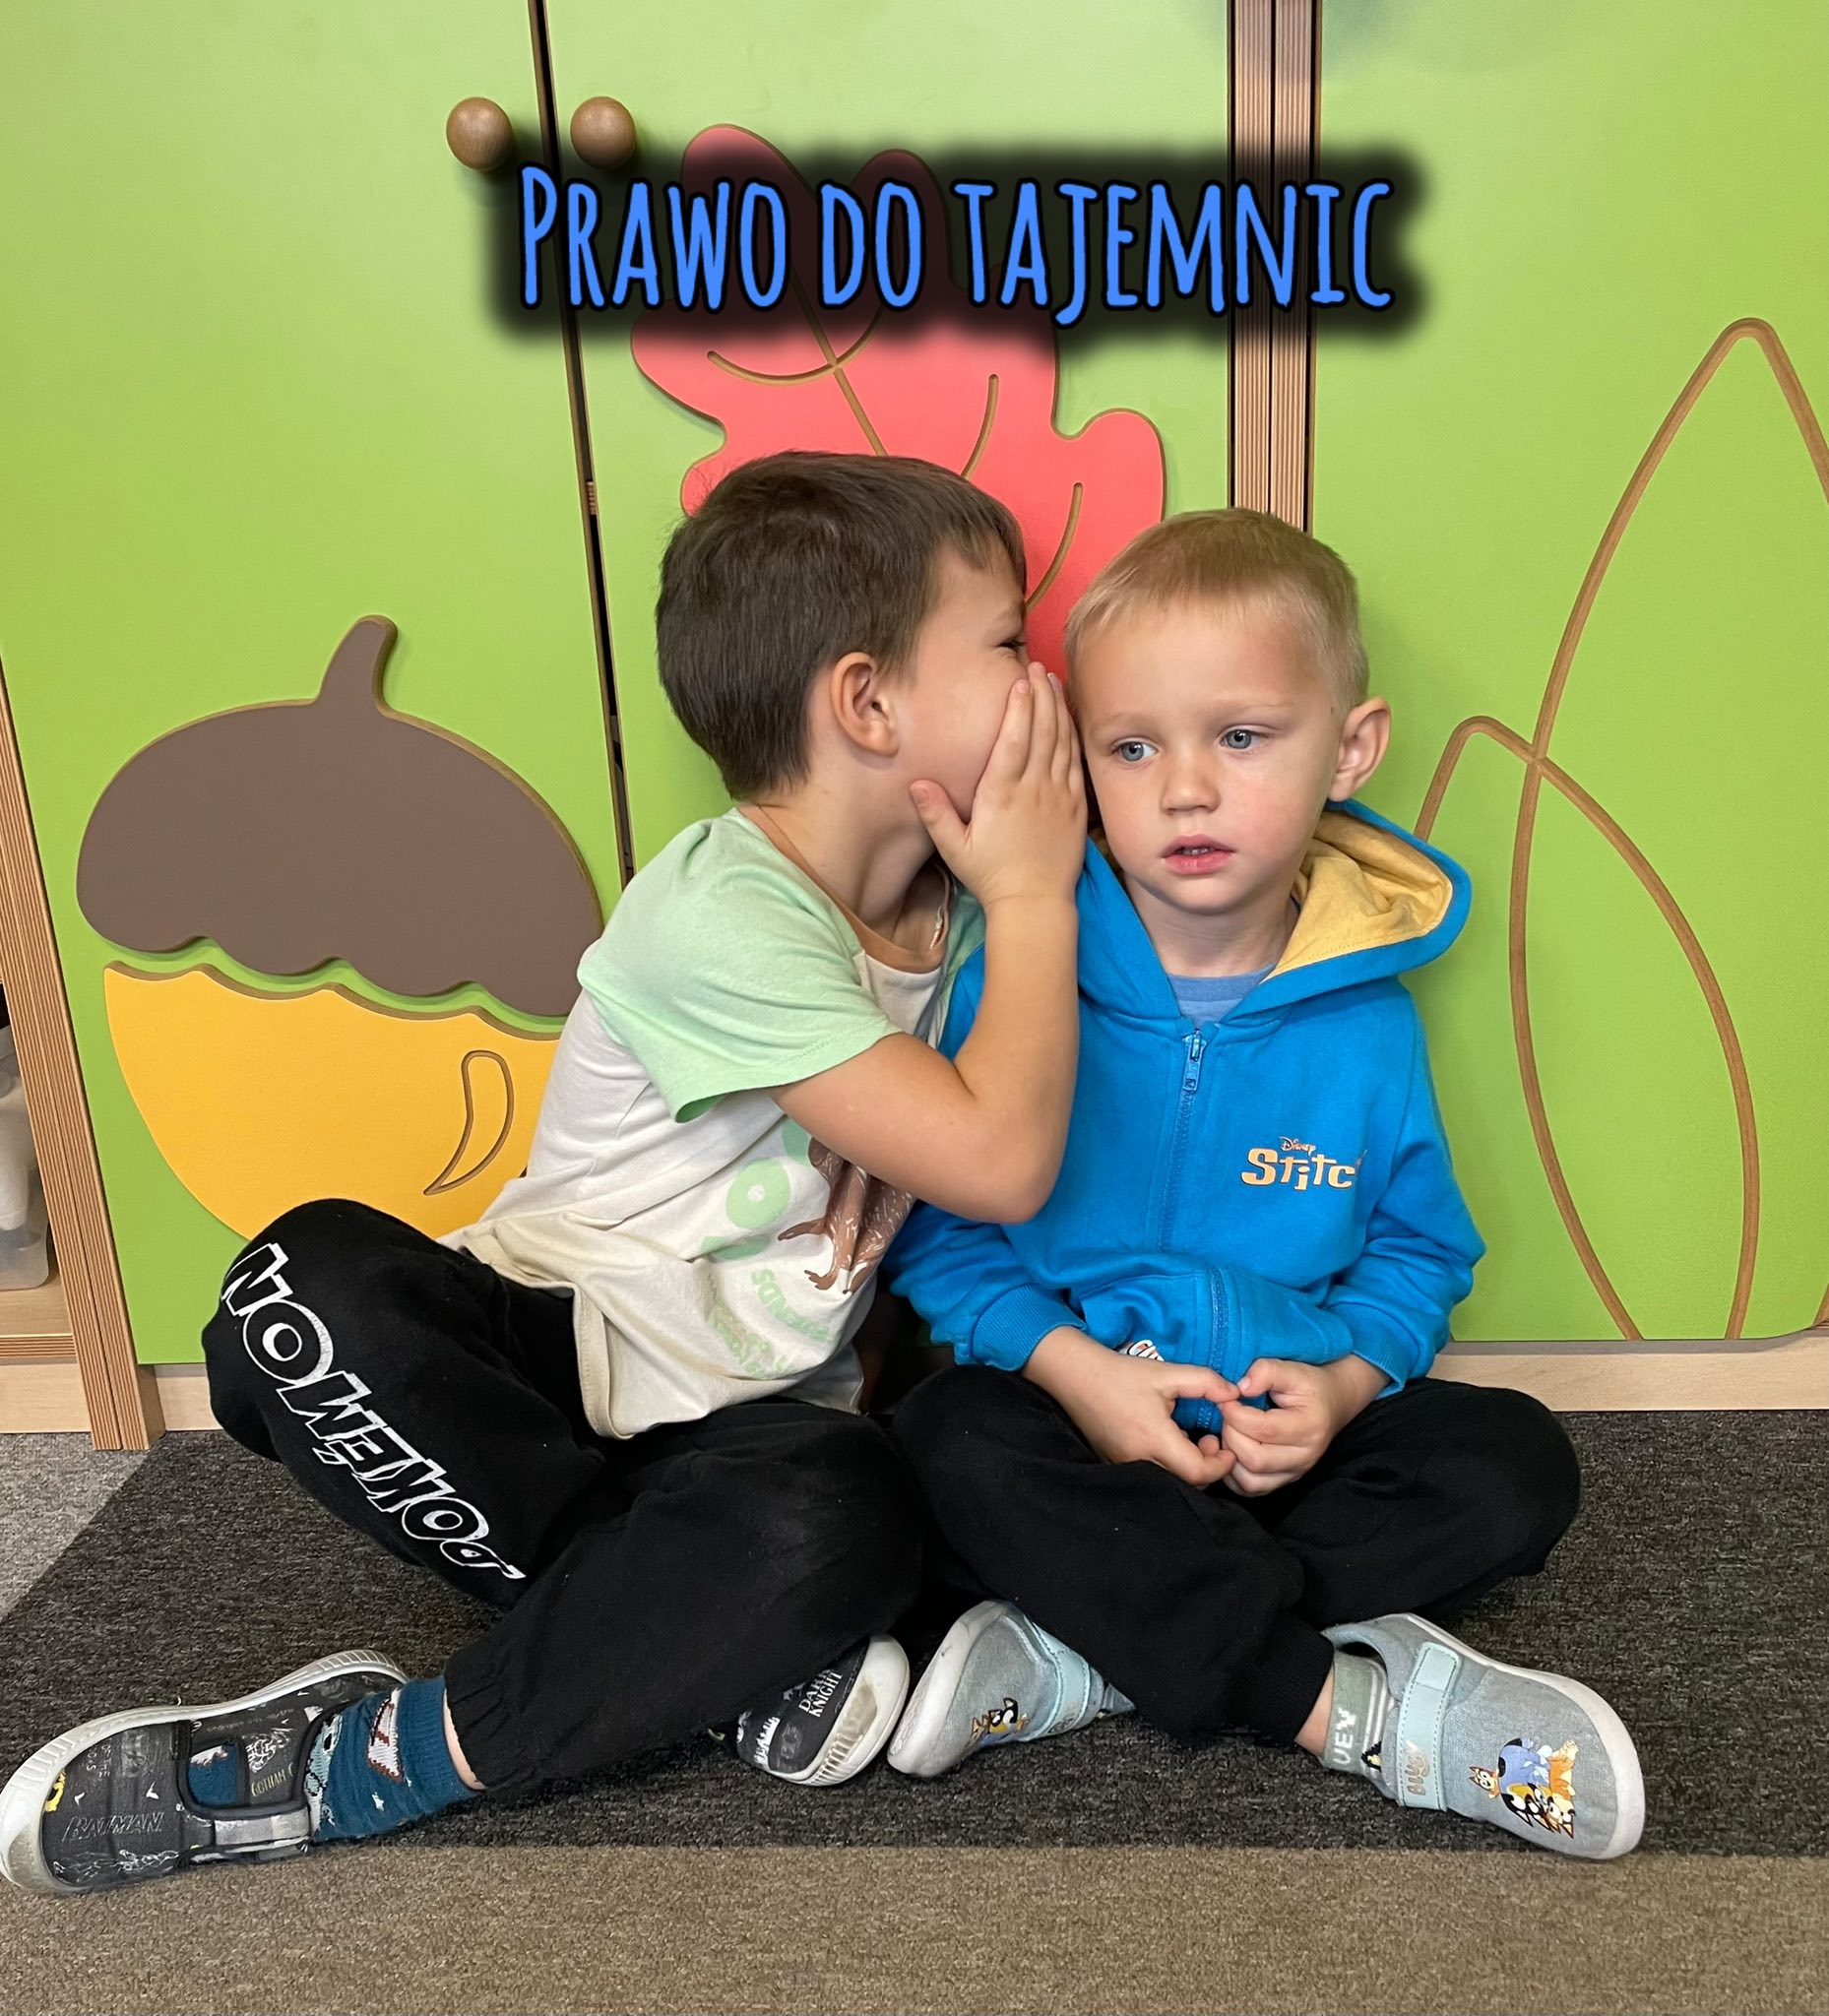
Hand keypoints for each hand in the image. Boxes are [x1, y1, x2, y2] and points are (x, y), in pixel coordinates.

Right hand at [909, 667, 1084, 908]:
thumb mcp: (955, 848)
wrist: (1034, 903)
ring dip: (1058, 708)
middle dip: (1040, 695)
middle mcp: (1034, 789)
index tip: (1020, 680)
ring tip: (1054, 681)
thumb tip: (915, 784)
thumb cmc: (990, 875)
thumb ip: (936, 814)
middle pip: (1041, 731)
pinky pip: (1076, 762)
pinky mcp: (1075, 806)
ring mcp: (1059, 796)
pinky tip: (1069, 718)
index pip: (1013, 740)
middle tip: (1037, 666)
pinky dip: (1073, 736)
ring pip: (1061, 742)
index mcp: (1002, 794)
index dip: (1019, 707)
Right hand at [1024, 1327, 1237, 1488]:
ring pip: (1170, 1483)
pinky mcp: (1116, 1465)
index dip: (1221, 1464)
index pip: (1198, 1473)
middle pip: (1187, 1484)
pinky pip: (1152, 1476)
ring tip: (1190, 1439)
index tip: (1226, 1445)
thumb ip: (1206, 1382)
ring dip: (1188, 1468)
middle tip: (1210, 1440)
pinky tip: (1169, 1442)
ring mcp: (1125, 1467)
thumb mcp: (1167, 1372)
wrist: (1076, 1377)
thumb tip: (1235, 1394)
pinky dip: (1169, 1467)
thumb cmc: (1121, 1374)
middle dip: (1207, 1467)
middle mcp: (1139, 1461)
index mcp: (1154, 1439)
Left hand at [1216, 1355, 1384, 1496]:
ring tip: (1230, 1432)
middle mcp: (1305, 1457)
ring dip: (1230, 1457)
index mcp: (1309, 1428)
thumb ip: (1266, 1372)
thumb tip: (1241, 1388)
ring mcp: (1295, 1473)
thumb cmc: (1309, 1386)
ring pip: (1250, 1481)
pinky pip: (1250, 1489)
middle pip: (1255, 1459)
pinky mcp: (1284, 1481)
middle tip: (1226, 1416)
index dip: (1236, 1414)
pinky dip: (1233, 1474)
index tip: (1227, 1400)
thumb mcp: (1292, 1369)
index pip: (1264, 1430)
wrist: (1332, 1403)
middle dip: (1231, 1435)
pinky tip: (1232, 1450)